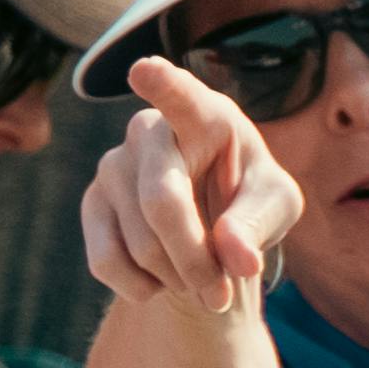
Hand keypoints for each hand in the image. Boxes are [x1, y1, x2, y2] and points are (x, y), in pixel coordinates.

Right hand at [87, 57, 303, 316]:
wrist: (207, 229)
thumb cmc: (248, 199)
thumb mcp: (277, 206)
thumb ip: (259, 225)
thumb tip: (236, 260)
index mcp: (204, 115)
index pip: (182, 96)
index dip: (163, 84)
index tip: (145, 70)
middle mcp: (148, 131)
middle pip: (162, 201)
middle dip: (194, 259)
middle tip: (221, 297)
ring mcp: (112, 165)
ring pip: (139, 242)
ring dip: (177, 278)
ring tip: (199, 278)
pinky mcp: (91, 203)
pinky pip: (106, 260)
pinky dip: (142, 287)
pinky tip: (161, 279)